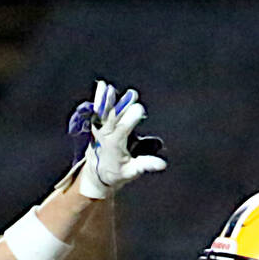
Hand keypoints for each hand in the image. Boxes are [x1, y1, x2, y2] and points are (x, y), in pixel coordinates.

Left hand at [71, 80, 167, 199]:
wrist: (96, 174)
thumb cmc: (116, 172)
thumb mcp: (131, 172)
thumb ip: (145, 165)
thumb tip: (162, 164)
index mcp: (114, 144)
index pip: (122, 129)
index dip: (130, 119)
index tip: (139, 110)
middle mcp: (105, 135)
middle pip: (113, 117)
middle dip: (121, 106)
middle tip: (132, 94)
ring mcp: (99, 128)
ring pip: (103, 112)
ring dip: (107, 100)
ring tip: (109, 88)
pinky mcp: (96, 124)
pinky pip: (97, 110)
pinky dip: (99, 98)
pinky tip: (102, 85)